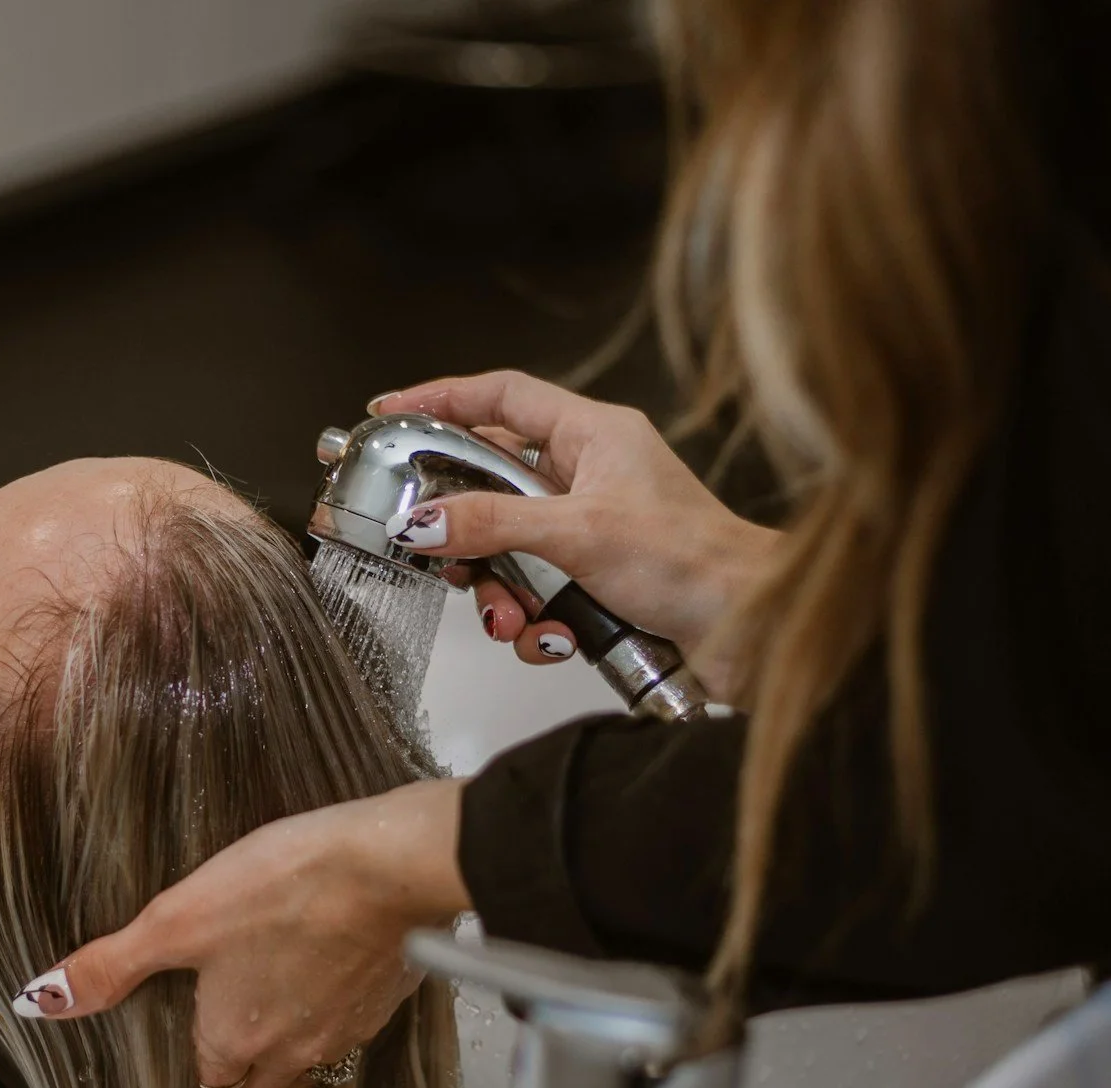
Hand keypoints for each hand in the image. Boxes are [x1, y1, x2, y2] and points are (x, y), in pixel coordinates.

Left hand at [9, 779, 469, 1087]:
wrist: (390, 869)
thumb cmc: (281, 888)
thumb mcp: (178, 919)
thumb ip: (110, 965)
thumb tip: (39, 1001)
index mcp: (232, 1039)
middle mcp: (288, 1050)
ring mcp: (341, 1031)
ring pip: (302, 1076)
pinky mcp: (379, 1002)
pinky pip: (344, 1041)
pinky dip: (326, 1044)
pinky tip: (326, 1022)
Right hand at [369, 370, 779, 698]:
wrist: (751, 630)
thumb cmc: (696, 562)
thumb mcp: (577, 534)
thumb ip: (492, 525)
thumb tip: (422, 522)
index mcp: (594, 435)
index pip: (502, 396)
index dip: (442, 398)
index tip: (390, 413)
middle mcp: (589, 476)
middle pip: (490, 485)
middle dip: (464, 533)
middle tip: (437, 553)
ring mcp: (590, 529)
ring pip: (506, 550)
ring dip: (499, 592)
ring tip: (511, 618)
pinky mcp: (593, 579)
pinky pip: (533, 595)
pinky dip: (532, 623)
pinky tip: (552, 638)